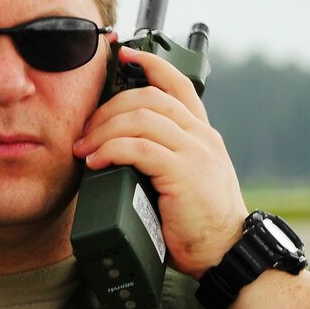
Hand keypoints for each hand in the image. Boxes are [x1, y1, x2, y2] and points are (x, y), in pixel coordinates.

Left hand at [72, 46, 246, 279]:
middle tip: (83, 131)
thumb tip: (116, 150)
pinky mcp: (184, 174)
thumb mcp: (184, 179)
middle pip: (149, 98)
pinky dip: (112, 150)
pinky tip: (96, 162)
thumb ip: (162, 157)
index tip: (124, 55)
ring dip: (104, 130)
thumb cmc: (197, 221)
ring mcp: (195, 152)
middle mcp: (201, 136)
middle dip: (108, 108)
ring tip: (83, 149)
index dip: (150, 64)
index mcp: (202, 134)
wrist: (226, 254)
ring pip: (142, 118)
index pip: (178, 84)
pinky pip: (140, 148)